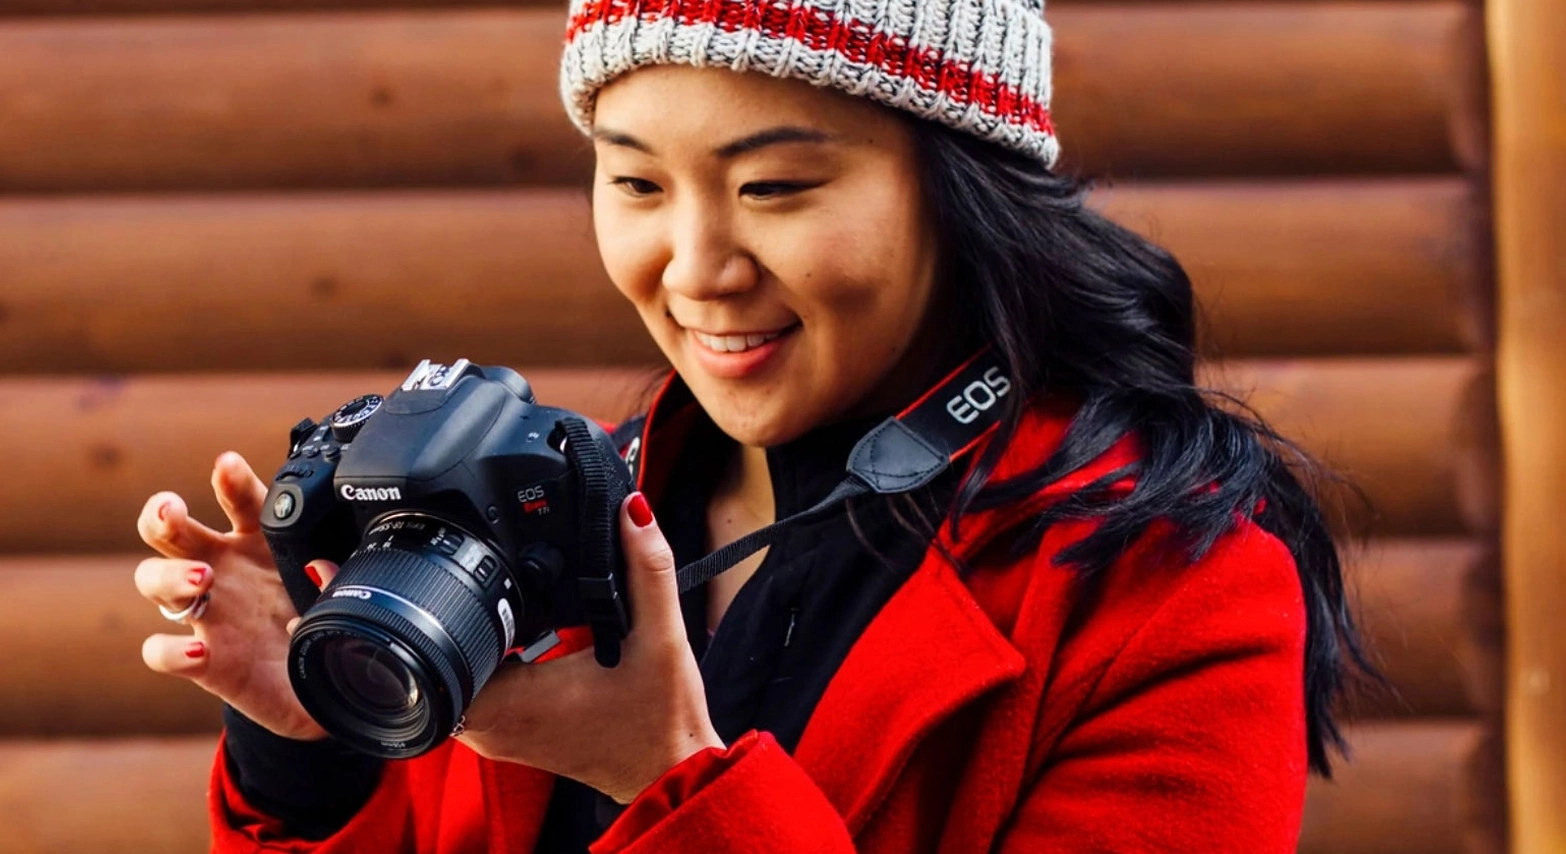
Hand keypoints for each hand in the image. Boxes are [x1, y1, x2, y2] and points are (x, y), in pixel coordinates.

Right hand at [135, 452, 329, 740]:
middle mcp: (222, 570)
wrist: (316, 685)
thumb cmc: (319, 620)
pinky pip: (162, 652)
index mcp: (260, 543)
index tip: (227, 463)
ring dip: (169, 575)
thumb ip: (337, 575)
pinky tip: (198, 651)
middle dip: (162, 515)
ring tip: (202, 577)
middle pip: (172, 531)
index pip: (240, 501)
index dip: (231, 480)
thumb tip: (324, 569)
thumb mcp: (340, 593)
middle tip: (172, 510)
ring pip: (154, 582)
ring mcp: (206, 613)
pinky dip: (171, 651)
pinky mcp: (200, 661)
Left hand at [456, 493, 724, 802]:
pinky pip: (478, 690)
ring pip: (458, 673)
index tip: (486, 577)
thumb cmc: (661, 722)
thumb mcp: (660, 637)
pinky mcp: (509, 737)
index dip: (457, 603)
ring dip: (479, 640)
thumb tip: (631, 511)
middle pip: (445, 653)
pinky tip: (527, 641)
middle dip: (467, 614)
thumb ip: (646, 569)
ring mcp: (497, 737)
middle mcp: (492, 727)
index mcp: (514, 703)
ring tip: (518, 613)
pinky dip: (493, 662)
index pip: (445, 645)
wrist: (670, 773)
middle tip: (504, 587)